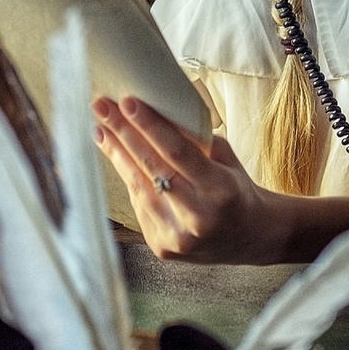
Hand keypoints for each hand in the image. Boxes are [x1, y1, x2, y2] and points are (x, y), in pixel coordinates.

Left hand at [93, 96, 286, 263]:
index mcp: (221, 189)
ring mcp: (178, 236)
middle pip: (152, 168)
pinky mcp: (162, 247)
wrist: (248, 237)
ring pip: (137, 187)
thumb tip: (154, 111)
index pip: (178, 152)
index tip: (127, 102)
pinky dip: (129, 179)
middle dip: (123, 134)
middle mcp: (198, 216)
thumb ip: (194, 141)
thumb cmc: (235, 190)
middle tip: (101, 107)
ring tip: (100, 129)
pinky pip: (139, 205)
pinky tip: (117, 157)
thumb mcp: (225, 159)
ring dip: (116, 155)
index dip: (150, 126)